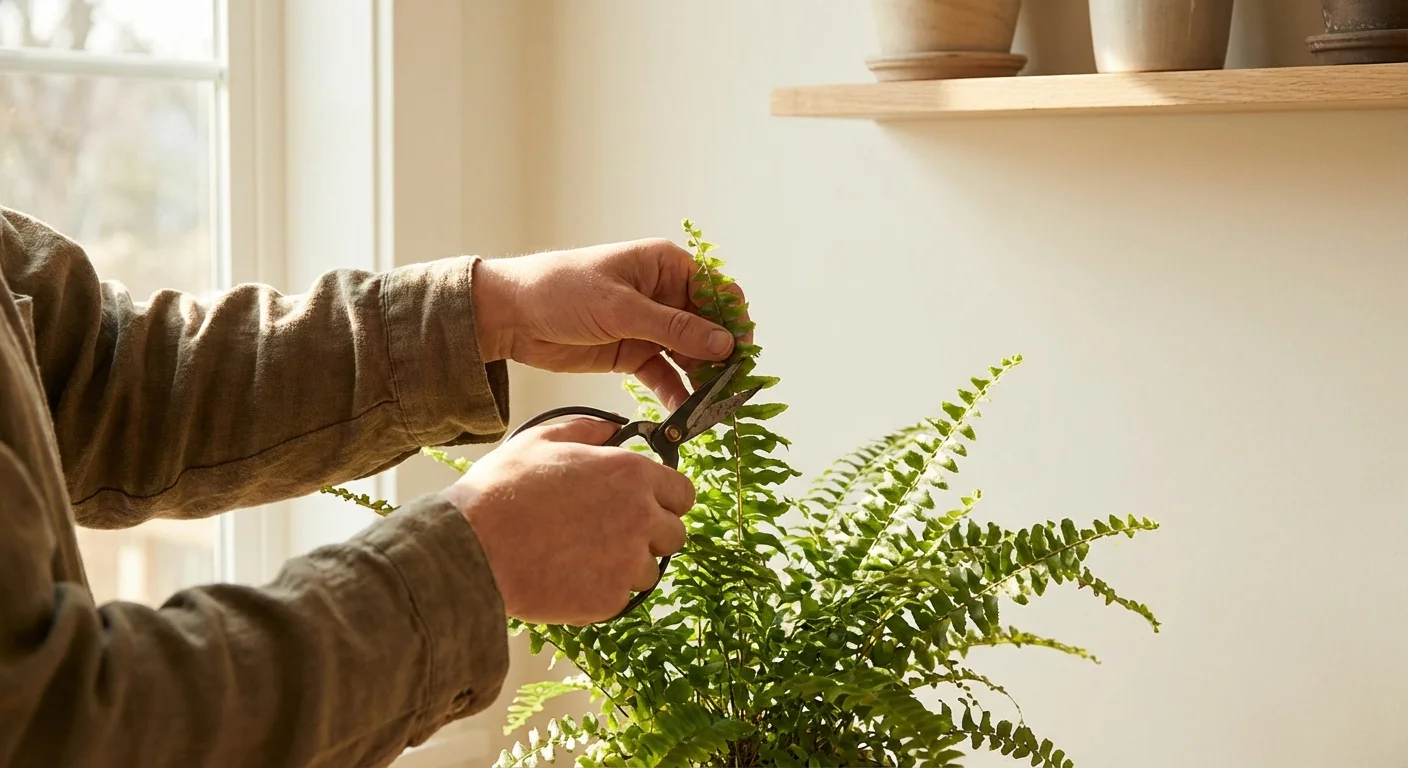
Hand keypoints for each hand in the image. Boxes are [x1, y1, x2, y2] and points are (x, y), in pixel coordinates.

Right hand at [443, 417, 693, 625]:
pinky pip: (621, 598)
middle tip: (609, 532)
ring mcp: (627, 563)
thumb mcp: (542, 439)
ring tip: (582, 556)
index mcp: (631, 475)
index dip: (665, 498)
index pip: (683, 493)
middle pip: (674, 534)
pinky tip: (568, 577)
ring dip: (626, 565)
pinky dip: (601, 591)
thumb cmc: (501, 491)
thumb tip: (613, 427)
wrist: (470, 550)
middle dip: (650, 534)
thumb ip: (587, 428)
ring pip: (649, 570)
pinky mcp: (610, 601)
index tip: (646, 503)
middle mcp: (641, 518)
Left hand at [471, 238, 751, 410]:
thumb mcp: (620, 308)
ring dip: (703, 379)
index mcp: (665, 267)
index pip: (717, 290)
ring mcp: (650, 325)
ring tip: (712, 406)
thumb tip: (724, 342)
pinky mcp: (633, 353)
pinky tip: (685, 414)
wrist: (512, 315)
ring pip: (691, 354)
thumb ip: (673, 327)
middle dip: (723, 357)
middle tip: (732, 387)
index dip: (734, 320)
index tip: (743, 351)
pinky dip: (676, 393)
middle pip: (709, 327)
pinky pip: (665, 375)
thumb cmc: (562, 290)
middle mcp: (664, 294)